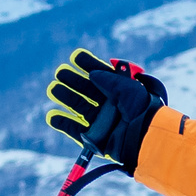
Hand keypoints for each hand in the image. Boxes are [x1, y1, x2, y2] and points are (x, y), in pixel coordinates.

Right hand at [45, 50, 168, 169]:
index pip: (101, 75)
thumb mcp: (128, 87)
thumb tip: (92, 74)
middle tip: (60, 73)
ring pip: (79, 107)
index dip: (88, 65)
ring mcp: (101, 122)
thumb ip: (108, 78)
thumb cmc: (141, 111)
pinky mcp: (94, 139)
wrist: (144, 137)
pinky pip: (75, 130)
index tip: (75, 57)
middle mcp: (110, 106)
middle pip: (87, 90)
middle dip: (72, 80)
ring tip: (53, 88)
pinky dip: (63, 123)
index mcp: (120, 92)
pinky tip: (52, 116)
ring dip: (65, 97)